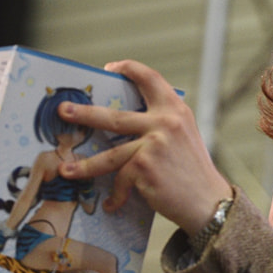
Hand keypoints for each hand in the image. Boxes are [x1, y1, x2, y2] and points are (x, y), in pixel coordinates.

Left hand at [57, 59, 232, 232]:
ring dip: (84, 165)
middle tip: (62, 110)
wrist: (209, 202)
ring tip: (66, 169)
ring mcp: (153, 144)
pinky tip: (112, 204)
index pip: (150, 78)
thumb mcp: (184, 137)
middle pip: (114, 116)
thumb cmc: (193, 172)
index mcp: (175, 110)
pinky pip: (121, 181)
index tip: (111, 68)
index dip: (129, 69)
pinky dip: (116, 196)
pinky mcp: (144, 167)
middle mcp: (164, 122)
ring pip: (109, 155)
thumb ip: (161, 124)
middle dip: (84, 114)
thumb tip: (121, 124)